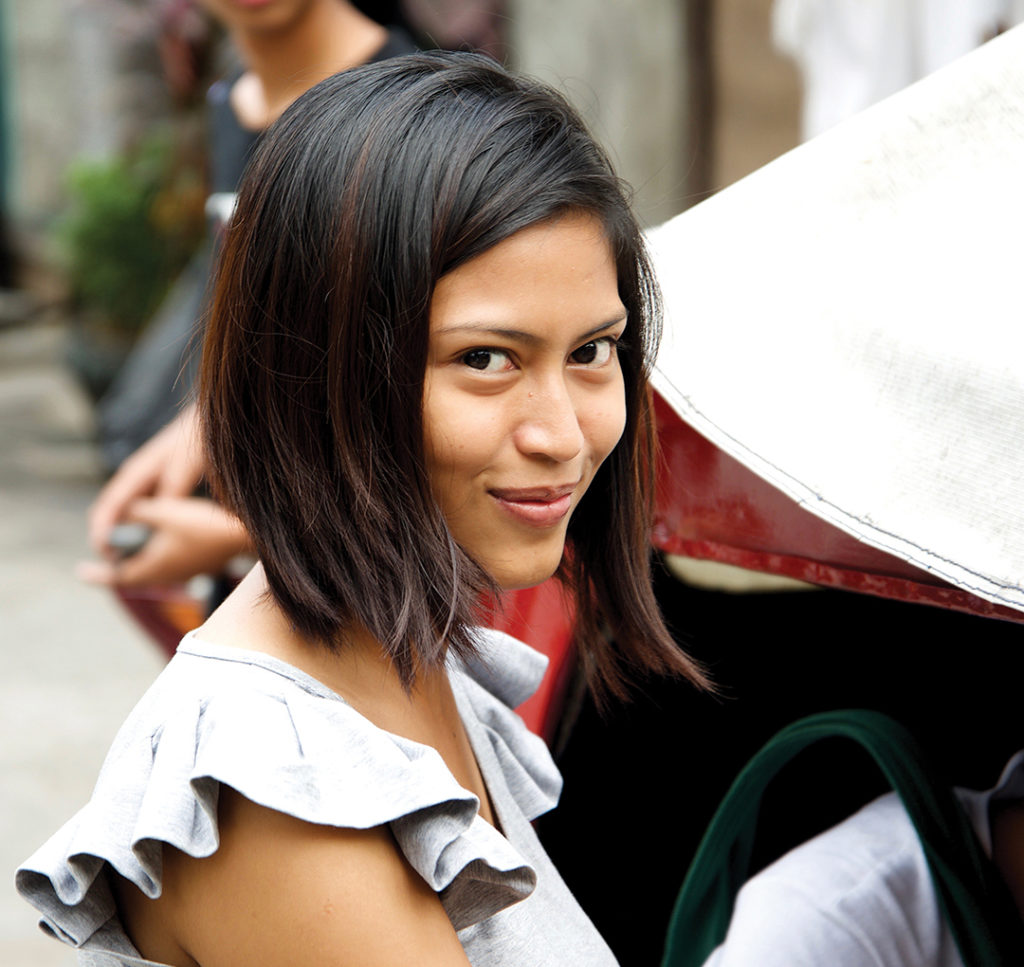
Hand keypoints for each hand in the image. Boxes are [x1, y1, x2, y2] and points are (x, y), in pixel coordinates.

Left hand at [78, 497, 251, 586]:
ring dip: (139, 563)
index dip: (97, 573)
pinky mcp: (198, 568)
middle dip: (118, 568)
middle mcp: (167, 575)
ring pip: (153, 572)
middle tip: (106, 561)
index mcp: (153, 567)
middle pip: (135, 576)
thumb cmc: (202, 525)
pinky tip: (163, 547)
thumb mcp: (164, 512)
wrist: (241, 537)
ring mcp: (184, 574)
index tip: (81, 571)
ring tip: (132, 553)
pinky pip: (169, 568)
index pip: (116, 575)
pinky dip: (158, 560)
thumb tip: (122, 513)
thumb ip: (138, 512)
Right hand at [89, 405, 205, 558]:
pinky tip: (153, 542)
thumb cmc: (195, 442)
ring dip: (125, 535)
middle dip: (110, 539)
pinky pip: (141, 511)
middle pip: (110, 513)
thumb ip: (170, 495)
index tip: (106, 555)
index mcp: (135, 474)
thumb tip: (157, 522)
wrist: (207, 422)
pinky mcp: (157, 484)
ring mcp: (144, 481)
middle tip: (118, 566)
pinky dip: (140, 527)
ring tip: (133, 559)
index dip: (102, 533)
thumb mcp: (184, 470)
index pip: (108, 508)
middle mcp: (134, 478)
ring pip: (125, 514)